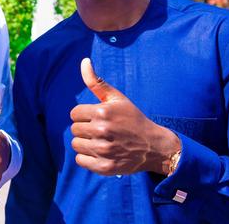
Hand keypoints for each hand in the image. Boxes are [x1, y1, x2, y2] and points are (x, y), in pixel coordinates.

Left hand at [70, 58, 179, 175]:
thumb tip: (84, 61)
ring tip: (101, 141)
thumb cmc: (133, 119)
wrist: (154, 146)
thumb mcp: (117, 98)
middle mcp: (102, 131)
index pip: (74, 114)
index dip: (84, 115)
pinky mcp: (105, 167)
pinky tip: (100, 153)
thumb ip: (96, 82)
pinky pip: (81, 161)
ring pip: (76, 145)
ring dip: (85, 143)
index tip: (97, 118)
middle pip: (75, 129)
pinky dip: (87, 158)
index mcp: (103, 112)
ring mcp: (104, 150)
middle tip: (101, 130)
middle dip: (85, 128)